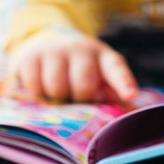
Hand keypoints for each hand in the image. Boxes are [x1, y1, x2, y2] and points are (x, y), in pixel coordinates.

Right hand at [10, 32, 138, 102]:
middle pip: (83, 83)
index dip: (124, 83)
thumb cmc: (81, 73)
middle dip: (80, 99)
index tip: (131, 95)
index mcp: (104, 58)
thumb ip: (111, 96)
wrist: (49, 47)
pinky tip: (42, 89)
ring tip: (59, 94)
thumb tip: (123, 115)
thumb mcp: (100, 81)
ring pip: (57, 87)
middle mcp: (81, 49)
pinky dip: (38, 94)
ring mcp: (55, 50)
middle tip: (77, 99)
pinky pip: (34, 85)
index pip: (116, 70)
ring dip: (57, 98)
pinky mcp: (31, 56)